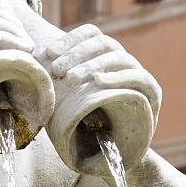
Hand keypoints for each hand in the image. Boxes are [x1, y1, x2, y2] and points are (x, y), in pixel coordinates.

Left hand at [41, 24, 160, 122]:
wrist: (118, 153)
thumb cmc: (89, 124)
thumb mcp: (70, 99)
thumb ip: (59, 80)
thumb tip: (33, 61)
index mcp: (105, 57)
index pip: (91, 34)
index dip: (70, 39)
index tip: (49, 53)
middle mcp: (124, 61)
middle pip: (103, 42)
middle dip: (77, 54)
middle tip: (56, 69)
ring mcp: (139, 74)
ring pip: (118, 57)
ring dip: (92, 65)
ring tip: (71, 79)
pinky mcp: (152, 92)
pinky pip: (138, 77)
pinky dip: (117, 77)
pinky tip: (98, 82)